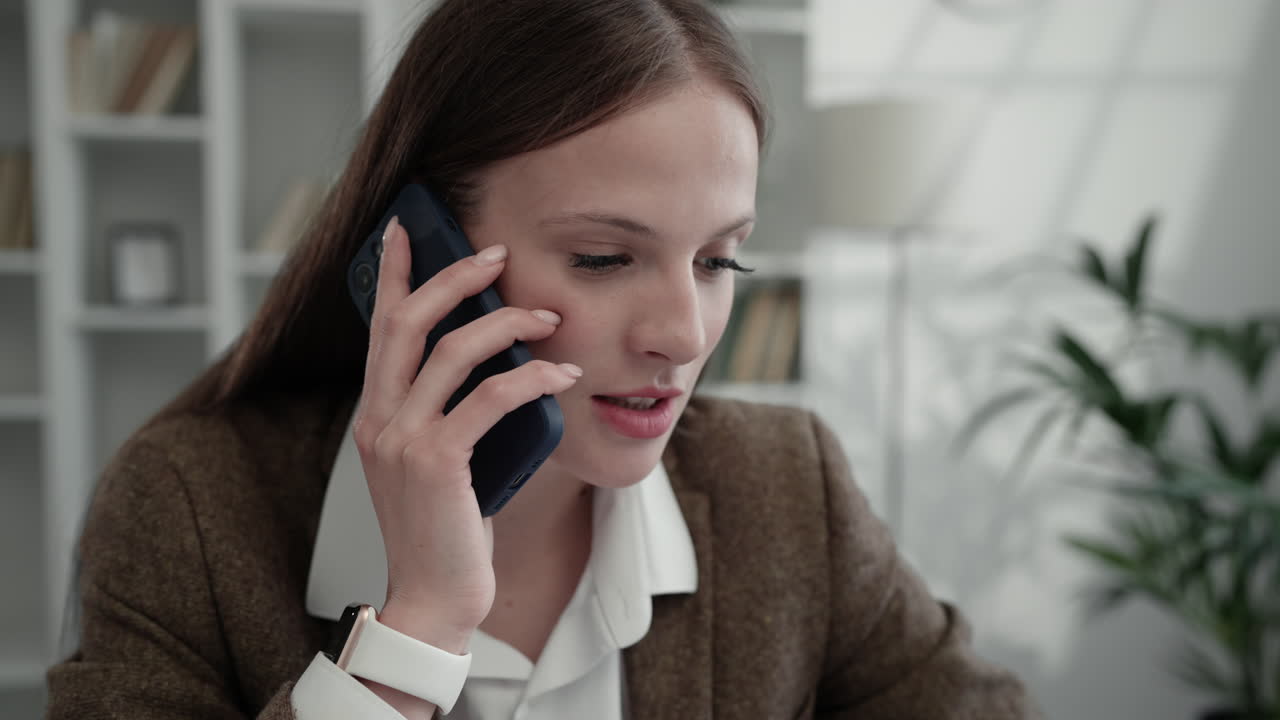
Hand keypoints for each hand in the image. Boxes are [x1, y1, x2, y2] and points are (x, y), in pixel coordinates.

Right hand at [351, 216, 581, 647]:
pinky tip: (560, 373)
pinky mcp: (436, 463)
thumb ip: (448, 415)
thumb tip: (497, 366)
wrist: (435, 598)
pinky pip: (487, 399)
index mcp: (376, 413)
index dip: (390, 274)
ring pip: (450, 352)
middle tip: (496, 254)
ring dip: (507, 324)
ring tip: (549, 316)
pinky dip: (530, 377)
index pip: (379, 328)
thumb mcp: (438, 462)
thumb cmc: (446, 530)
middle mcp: (379, 419)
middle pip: (407, 322)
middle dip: (453, 278)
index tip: (403, 228)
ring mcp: (402, 440)